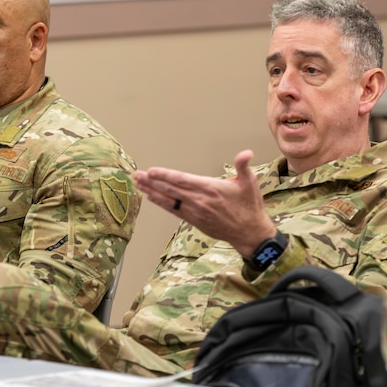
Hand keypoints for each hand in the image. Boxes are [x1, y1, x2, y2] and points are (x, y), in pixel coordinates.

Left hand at [133, 150, 275, 257]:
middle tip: (137, 175)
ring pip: (169, 200)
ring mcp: (195, 212)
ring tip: (138, 184)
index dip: (165, 175)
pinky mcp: (194, 221)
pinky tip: (151, 198)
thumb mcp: (249, 183)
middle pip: (170, 189)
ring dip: (152, 192)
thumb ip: (243, 166)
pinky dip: (161, 204)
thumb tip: (246, 153)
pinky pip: (173, 210)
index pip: (182, 180)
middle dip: (152, 182)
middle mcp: (199, 200)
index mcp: (210, 188)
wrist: (249, 232)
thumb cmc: (249, 206)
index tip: (151, 171)